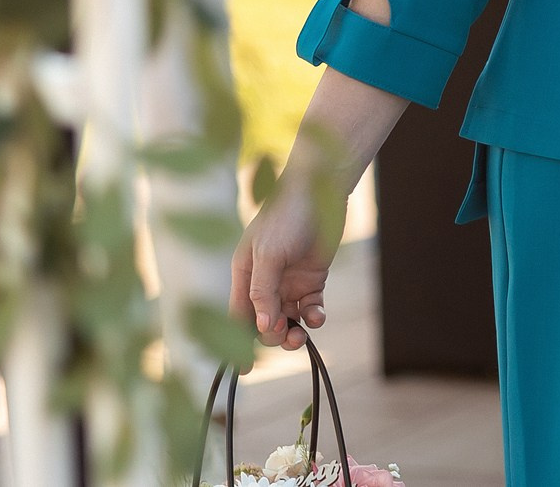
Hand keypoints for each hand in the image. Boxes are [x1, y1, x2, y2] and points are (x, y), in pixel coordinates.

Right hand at [232, 187, 333, 349]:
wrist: (320, 191)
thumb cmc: (286, 217)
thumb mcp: (268, 254)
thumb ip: (263, 292)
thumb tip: (262, 328)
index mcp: (244, 273)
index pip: (238, 315)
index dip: (240, 342)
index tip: (245, 368)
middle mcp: (265, 280)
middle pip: (264, 322)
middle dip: (272, 335)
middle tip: (287, 336)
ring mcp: (289, 281)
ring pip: (287, 319)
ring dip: (293, 331)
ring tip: (302, 333)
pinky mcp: (313, 279)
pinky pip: (310, 308)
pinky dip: (313, 317)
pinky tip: (317, 315)